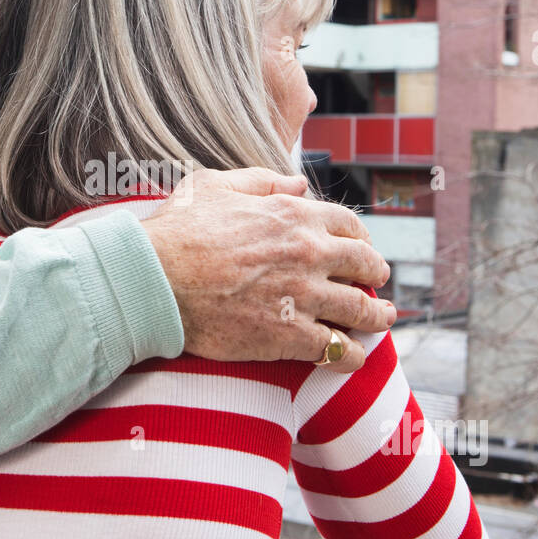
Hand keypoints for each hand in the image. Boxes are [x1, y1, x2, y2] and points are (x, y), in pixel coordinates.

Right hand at [141, 167, 393, 373]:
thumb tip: (299, 182)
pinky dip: (351, 354)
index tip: (361, 250)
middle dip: (376, 275)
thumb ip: (262, 181)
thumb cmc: (177, 231)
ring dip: (377, 316)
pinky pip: (336, 349)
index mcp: (293, 214)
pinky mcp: (289, 335)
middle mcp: (308, 252)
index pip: (348, 226)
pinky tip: (353, 356)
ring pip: (360, 309)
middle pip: (364, 265)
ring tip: (383, 320)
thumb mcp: (214, 186)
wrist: (154, 279)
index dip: (361, 239)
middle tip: (377, 284)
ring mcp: (303, 295)